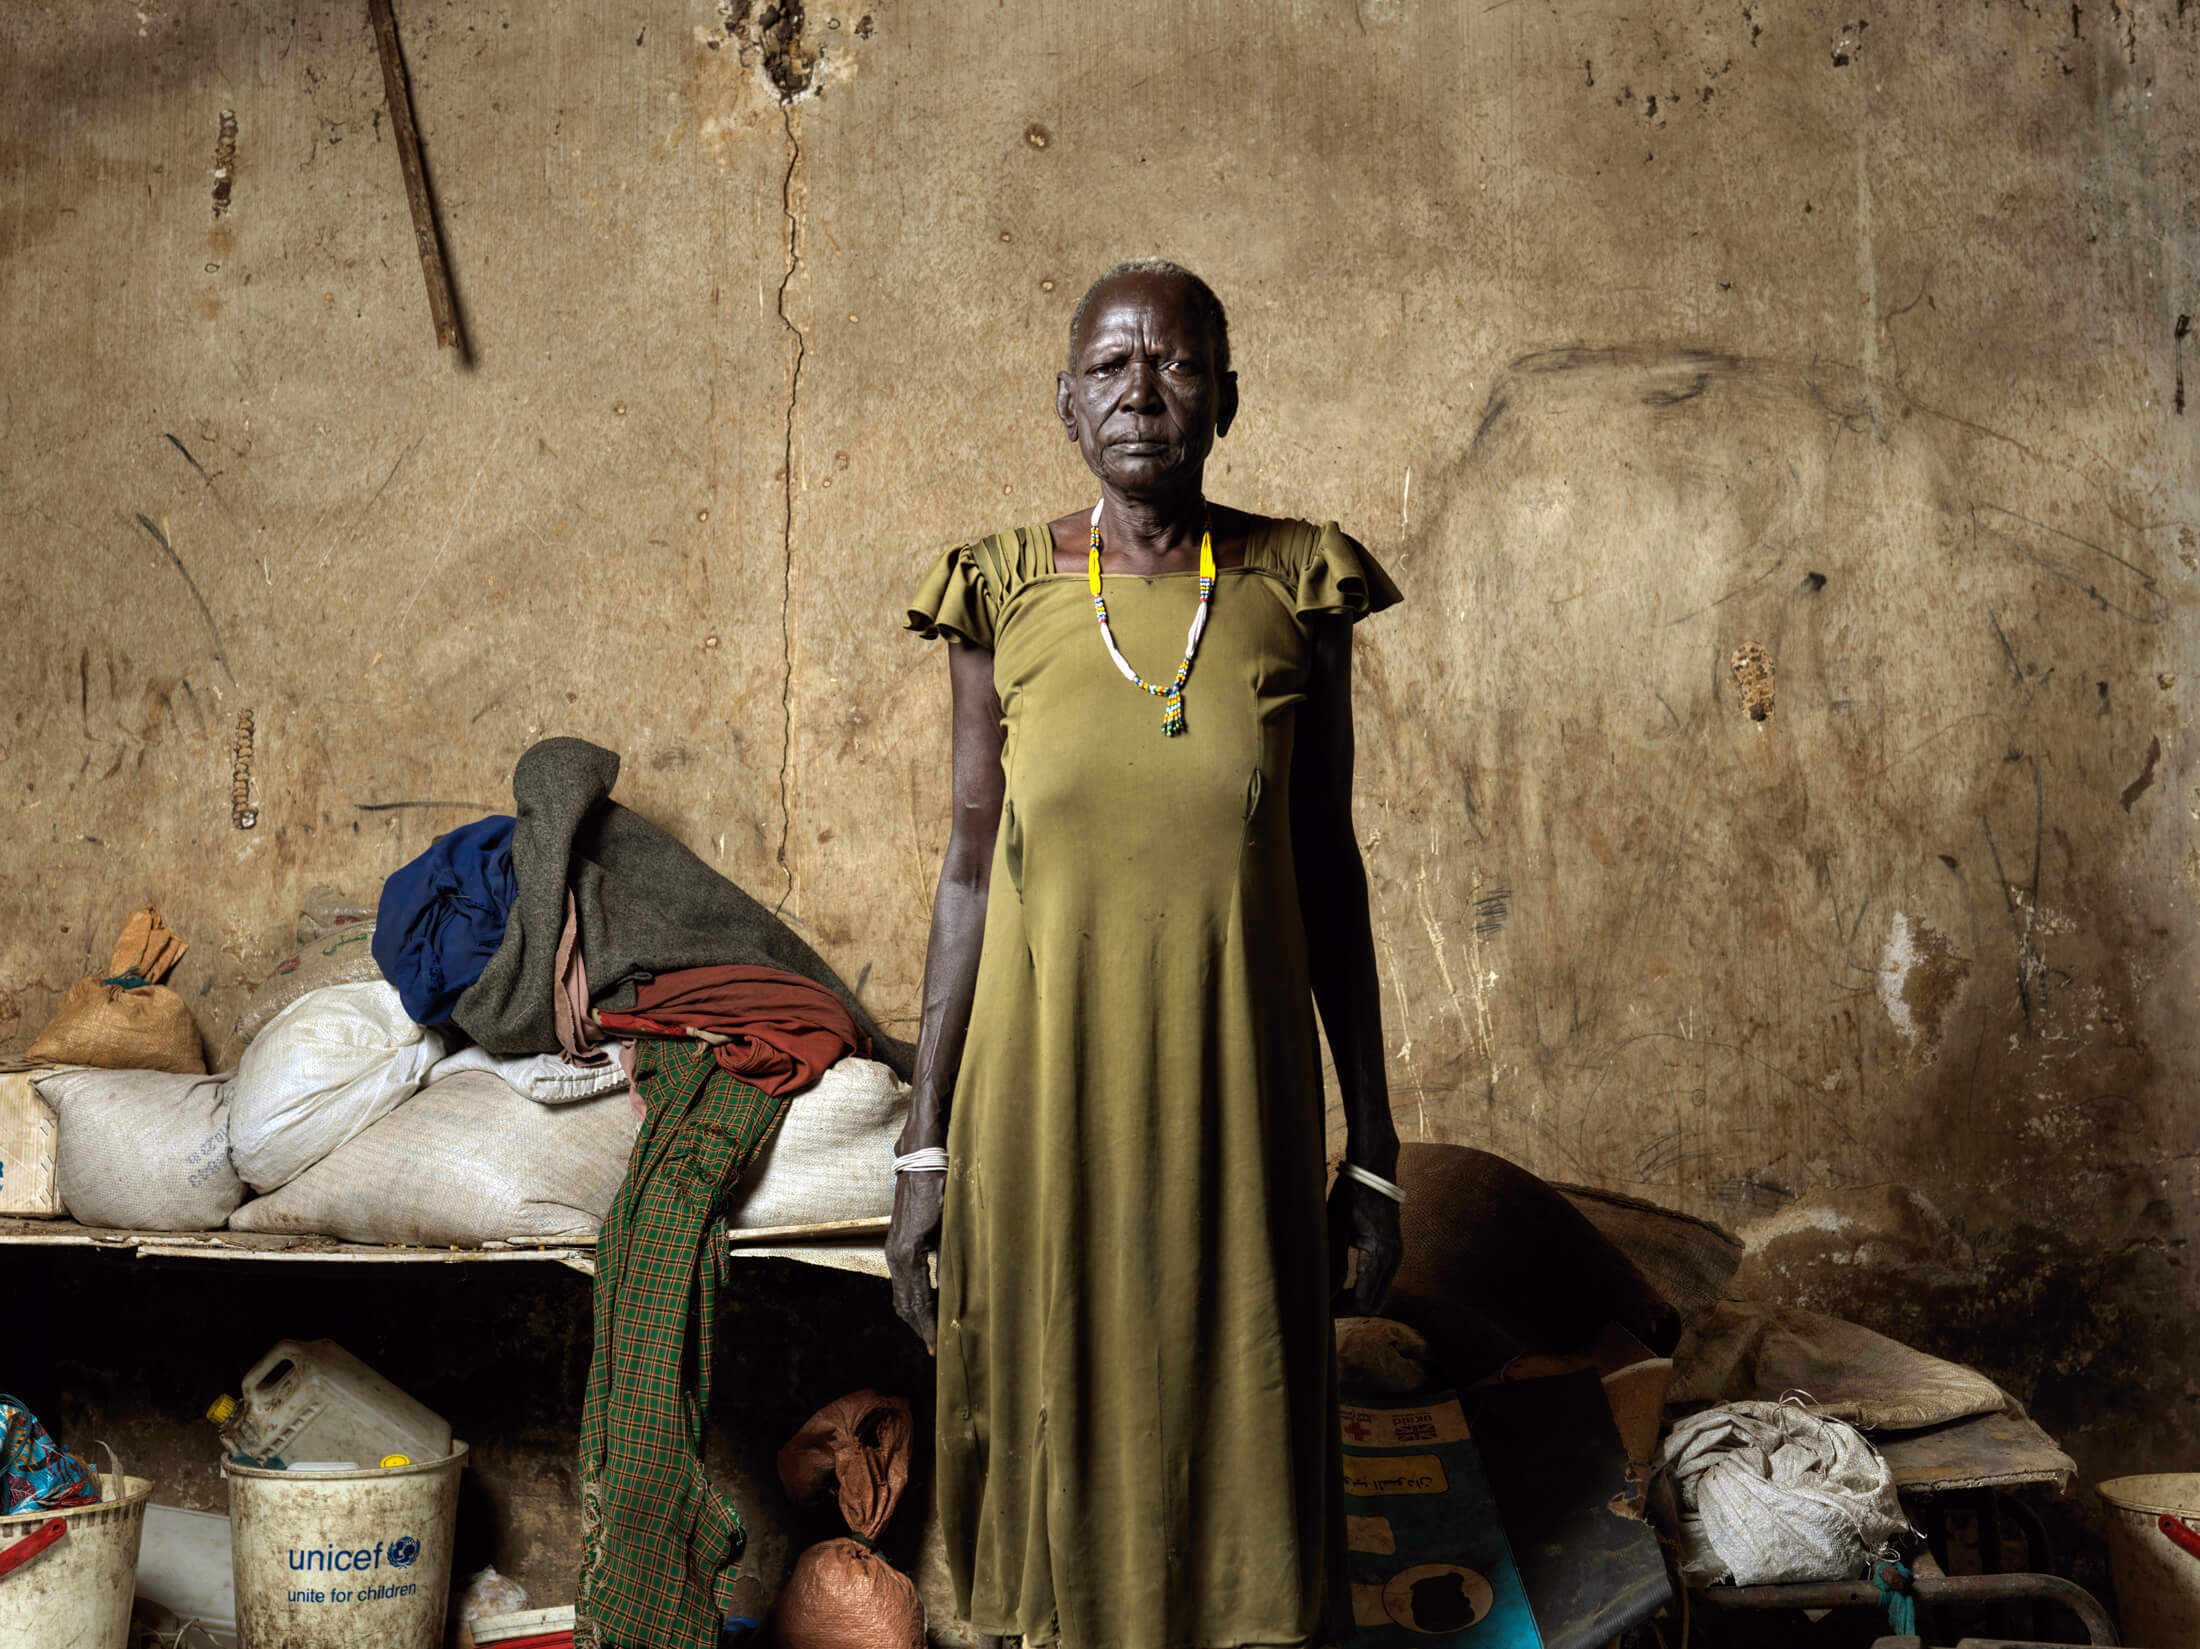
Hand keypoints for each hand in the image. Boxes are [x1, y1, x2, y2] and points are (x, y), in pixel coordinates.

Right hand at [886, 1167, 944, 1351]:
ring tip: (932, 1331)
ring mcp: (892, 1250)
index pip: (918, 1301)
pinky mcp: (895, 1245)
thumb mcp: (950, 1225)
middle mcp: (895, 1256)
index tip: (937, 1349)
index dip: (928, 1327)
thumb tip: (957, 1292)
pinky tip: (927, 1303)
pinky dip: (912, 1298)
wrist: (920, 1160)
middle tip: (936, 1348)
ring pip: (900, 1295)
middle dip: (920, 1327)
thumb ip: (950, 1259)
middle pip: (904, 1304)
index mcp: (908, 1254)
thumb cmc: (940, 1187)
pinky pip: (901, 1282)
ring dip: (915, 1314)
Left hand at [1327, 1175, 1402, 1315]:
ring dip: (1356, 1301)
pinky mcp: (1393, 1250)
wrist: (1373, 1169)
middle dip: (1349, 1310)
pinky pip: (1380, 1281)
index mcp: (1381, 1254)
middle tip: (1323, 1307)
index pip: (1363, 1300)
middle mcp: (1394, 1258)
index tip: (1319, 1309)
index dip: (1341, 1310)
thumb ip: (1332, 1262)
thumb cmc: (1352, 1192)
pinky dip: (1363, 1289)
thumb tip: (1324, 1293)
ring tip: (1330, 1298)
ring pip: (1379, 1294)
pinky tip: (1343, 1285)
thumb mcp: (1336, 1225)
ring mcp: (1396, 1255)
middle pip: (1375, 1303)